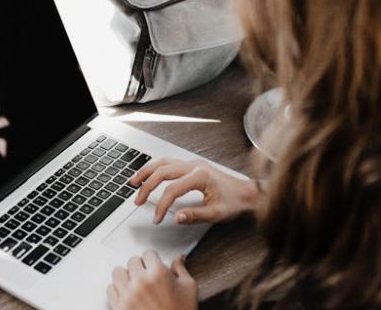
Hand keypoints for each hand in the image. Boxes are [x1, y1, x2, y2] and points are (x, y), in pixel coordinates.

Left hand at [107, 251, 197, 309]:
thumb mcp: (188, 289)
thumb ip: (181, 270)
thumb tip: (178, 258)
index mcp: (158, 274)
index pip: (148, 254)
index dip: (153, 260)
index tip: (154, 266)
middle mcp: (141, 282)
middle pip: (132, 261)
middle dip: (140, 267)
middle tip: (147, 277)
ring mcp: (128, 295)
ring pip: (118, 272)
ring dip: (126, 276)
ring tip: (135, 284)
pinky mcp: (119, 307)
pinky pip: (110, 289)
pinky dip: (117, 290)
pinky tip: (128, 295)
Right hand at [130, 158, 258, 223]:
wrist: (248, 193)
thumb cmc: (235, 202)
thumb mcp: (217, 214)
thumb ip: (195, 215)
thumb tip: (176, 217)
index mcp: (200, 176)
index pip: (172, 190)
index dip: (161, 205)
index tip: (157, 218)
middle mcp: (194, 165)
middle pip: (162, 171)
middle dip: (146, 186)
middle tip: (137, 201)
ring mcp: (192, 163)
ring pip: (162, 162)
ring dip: (146, 172)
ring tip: (133, 183)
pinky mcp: (191, 165)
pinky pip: (168, 163)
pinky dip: (155, 169)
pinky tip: (148, 175)